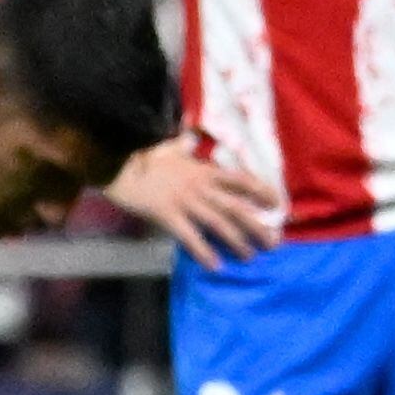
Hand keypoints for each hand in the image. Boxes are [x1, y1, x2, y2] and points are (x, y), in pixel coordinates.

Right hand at [108, 140, 280, 267]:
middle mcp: (200, 186)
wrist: (117, 164)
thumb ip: (185, 141)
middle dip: (257, 225)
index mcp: (204, 170)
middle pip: (236, 207)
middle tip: (274, 242)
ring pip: (218, 223)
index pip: (241, 181)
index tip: (278, 204)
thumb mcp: (170, 146)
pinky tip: (215, 266)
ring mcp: (185, 201)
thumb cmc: (143, 156)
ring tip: (250, 257)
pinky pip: (190, 237)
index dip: (262, 192)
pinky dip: (204, 252)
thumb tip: (190, 128)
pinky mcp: (168, 215)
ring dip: (236, 241)